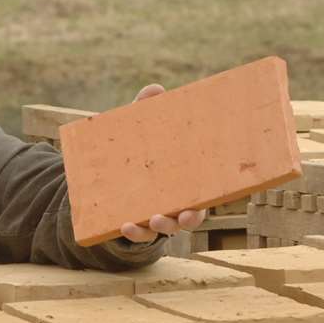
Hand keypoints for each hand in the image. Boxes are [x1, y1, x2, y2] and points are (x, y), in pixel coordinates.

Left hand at [117, 83, 207, 242]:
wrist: (111, 176)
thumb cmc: (141, 150)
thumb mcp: (144, 131)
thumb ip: (149, 112)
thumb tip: (155, 90)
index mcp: (186, 183)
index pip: (203, 193)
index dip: (210, 197)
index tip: (212, 196)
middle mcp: (175, 203)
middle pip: (189, 217)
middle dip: (189, 219)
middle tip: (185, 216)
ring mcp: (155, 215)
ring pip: (164, 227)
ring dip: (162, 227)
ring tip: (154, 220)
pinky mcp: (135, 222)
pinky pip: (138, 233)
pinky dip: (134, 232)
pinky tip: (124, 225)